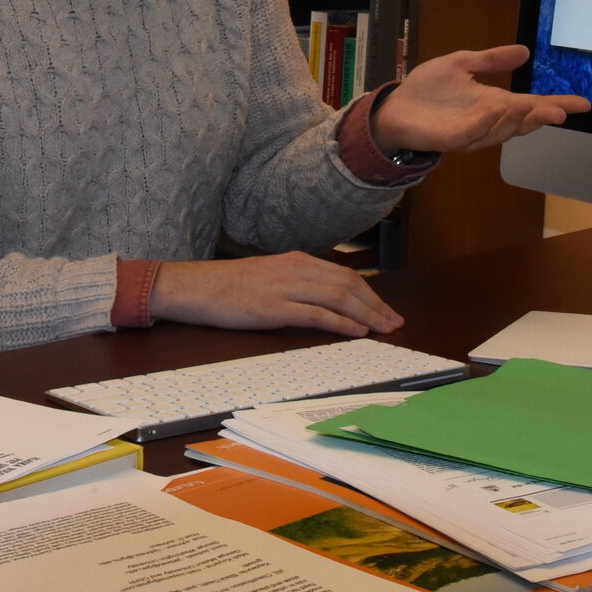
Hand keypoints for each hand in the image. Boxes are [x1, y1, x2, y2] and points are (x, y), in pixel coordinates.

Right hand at [152, 254, 403, 338]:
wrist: (197, 287)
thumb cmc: (229, 285)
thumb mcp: (269, 275)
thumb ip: (297, 282)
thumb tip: (323, 298)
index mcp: (298, 260)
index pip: (345, 275)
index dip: (370, 293)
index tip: (386, 309)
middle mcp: (297, 269)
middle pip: (349, 285)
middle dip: (376, 305)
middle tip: (395, 322)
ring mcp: (287, 287)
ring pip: (339, 299)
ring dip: (367, 315)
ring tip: (384, 329)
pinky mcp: (275, 307)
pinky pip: (318, 315)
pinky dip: (342, 324)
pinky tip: (356, 332)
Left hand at [371, 46, 588, 156]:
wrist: (395, 107)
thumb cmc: (428, 89)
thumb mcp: (462, 64)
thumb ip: (491, 60)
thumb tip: (524, 51)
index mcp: (494, 103)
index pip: (531, 104)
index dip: (556, 104)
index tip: (582, 103)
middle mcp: (488, 121)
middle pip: (523, 122)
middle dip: (543, 116)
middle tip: (563, 111)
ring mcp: (471, 132)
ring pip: (502, 130)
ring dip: (519, 119)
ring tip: (536, 107)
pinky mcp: (451, 139)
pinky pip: (473, 133)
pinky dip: (486, 123)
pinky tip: (497, 108)